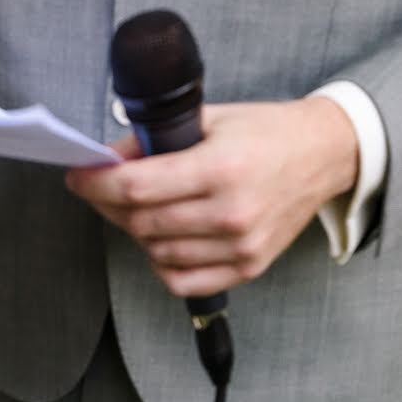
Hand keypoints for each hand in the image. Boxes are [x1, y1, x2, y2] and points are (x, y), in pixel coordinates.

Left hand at [65, 97, 357, 296]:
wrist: (323, 155)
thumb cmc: (266, 133)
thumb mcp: (209, 119)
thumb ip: (155, 141)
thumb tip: (108, 161)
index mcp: (220, 168)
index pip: (135, 188)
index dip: (95, 185)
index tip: (78, 177)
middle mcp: (230, 213)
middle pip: (141, 223)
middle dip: (110, 206)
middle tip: (106, 190)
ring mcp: (240, 246)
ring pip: (157, 253)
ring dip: (138, 233)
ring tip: (144, 209)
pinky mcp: (248, 267)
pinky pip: (182, 281)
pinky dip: (162, 263)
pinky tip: (164, 240)